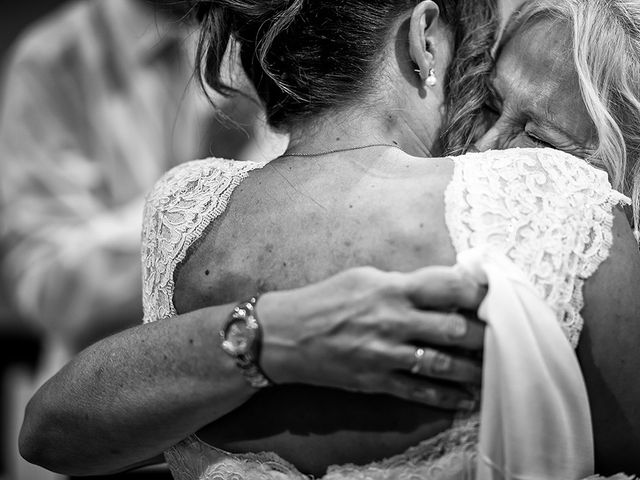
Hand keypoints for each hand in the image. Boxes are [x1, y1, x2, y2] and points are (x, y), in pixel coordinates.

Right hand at [258, 265, 485, 409]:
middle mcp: (392, 320)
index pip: (447, 285)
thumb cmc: (324, 300)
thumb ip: (401, 283)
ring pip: (443, 364)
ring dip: (473, 369)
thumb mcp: (362, 278)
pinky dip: (446, 398)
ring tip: (493, 370)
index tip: (494, 292)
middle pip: (454, 328)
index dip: (477, 289)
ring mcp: (385, 353)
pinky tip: (465, 399)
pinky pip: (419, 391)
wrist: (285, 336)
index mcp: (391, 288)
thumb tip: (438, 287)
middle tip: (503, 335)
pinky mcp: (376, 379)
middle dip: (484, 334)